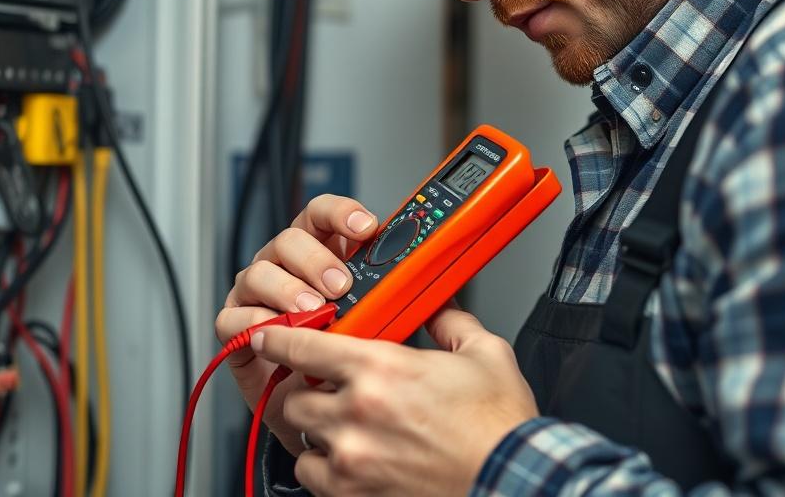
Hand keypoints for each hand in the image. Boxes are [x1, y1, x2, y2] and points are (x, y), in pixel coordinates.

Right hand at [215, 194, 378, 454]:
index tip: (366, 228)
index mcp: (323, 253)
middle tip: (340, 286)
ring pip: (260, 272)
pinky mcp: (237, 328)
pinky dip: (257, 322)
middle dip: (317, 260)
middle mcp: (287, 267)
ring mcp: (259, 294)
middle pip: (290, 239)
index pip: (324, 215)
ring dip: (288, 290)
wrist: (327, 412)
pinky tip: (279, 333)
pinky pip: (235, 315)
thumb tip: (440, 288)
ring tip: (314, 311)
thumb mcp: (383, 323)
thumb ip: (398, 299)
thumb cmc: (353, 362)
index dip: (342, 214)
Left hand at [251, 303, 538, 496]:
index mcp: (380, 369)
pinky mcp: (355, 494)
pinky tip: (347, 457)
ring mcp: (352, 458)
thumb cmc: (500, 428)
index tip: (269, 336)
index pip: (301, 346)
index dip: (278, 338)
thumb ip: (452, 322)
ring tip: (342, 424)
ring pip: (299, 435)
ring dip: (314, 427)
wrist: (514, 481)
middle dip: (306, 389)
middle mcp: (356, 413)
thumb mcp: (485, 354)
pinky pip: (310, 475)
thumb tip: (439, 307)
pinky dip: (321, 466)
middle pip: (293, 395)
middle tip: (328, 388)